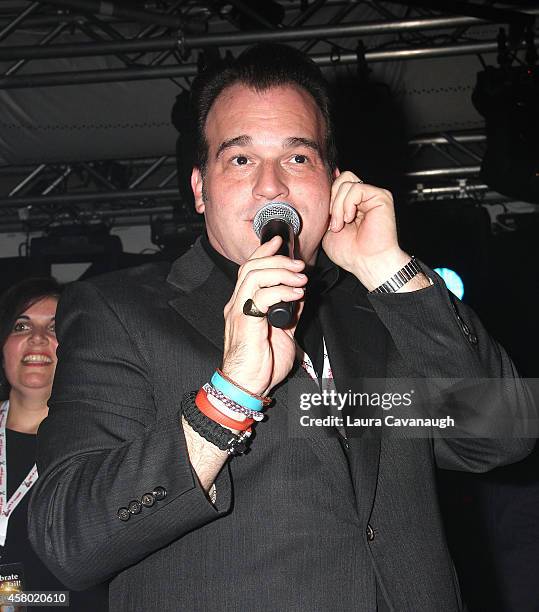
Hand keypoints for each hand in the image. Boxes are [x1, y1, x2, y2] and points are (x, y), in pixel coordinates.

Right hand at [221, 237, 306, 395]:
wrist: (248, 385)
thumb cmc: (261, 363)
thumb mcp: (282, 331)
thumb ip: (288, 310)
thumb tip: (299, 293)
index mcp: (244, 304)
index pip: (249, 269)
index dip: (264, 252)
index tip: (279, 242)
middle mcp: (237, 304)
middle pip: (251, 267)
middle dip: (277, 260)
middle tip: (299, 264)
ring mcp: (239, 312)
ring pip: (254, 276)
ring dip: (281, 272)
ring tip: (300, 279)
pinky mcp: (246, 321)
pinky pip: (262, 296)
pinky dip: (282, 291)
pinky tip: (296, 294)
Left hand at [322, 170, 412, 289]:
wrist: (367, 263)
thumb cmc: (350, 252)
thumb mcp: (328, 227)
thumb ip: (328, 208)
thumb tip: (326, 185)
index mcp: (353, 203)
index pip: (338, 182)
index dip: (328, 194)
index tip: (326, 215)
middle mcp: (364, 197)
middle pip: (342, 179)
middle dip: (332, 201)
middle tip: (334, 223)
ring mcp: (373, 196)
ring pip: (346, 183)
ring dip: (338, 206)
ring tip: (341, 225)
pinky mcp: (381, 196)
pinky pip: (356, 188)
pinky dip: (347, 204)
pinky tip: (350, 219)